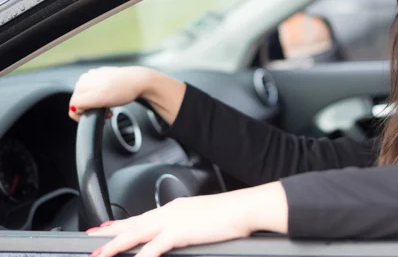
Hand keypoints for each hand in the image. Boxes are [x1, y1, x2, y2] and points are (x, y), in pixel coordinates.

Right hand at [69, 66, 152, 120]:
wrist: (140, 81)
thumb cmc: (124, 90)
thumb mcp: (100, 99)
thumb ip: (82, 102)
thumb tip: (73, 108)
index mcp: (82, 83)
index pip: (73, 105)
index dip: (84, 114)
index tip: (97, 116)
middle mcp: (86, 78)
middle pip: (80, 102)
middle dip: (90, 110)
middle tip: (106, 112)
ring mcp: (93, 77)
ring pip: (87, 97)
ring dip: (96, 105)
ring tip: (108, 106)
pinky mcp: (101, 77)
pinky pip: (95, 91)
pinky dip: (101, 98)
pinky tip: (110, 99)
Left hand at [86, 183, 288, 256]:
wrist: (243, 208)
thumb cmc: (229, 213)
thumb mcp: (203, 218)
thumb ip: (188, 225)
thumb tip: (182, 234)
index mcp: (175, 208)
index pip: (143, 217)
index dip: (123, 224)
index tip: (108, 227)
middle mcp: (170, 212)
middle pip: (133, 223)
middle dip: (111, 232)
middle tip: (91, 237)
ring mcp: (173, 220)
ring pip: (136, 234)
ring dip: (115, 245)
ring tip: (99, 254)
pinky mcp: (179, 232)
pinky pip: (153, 248)